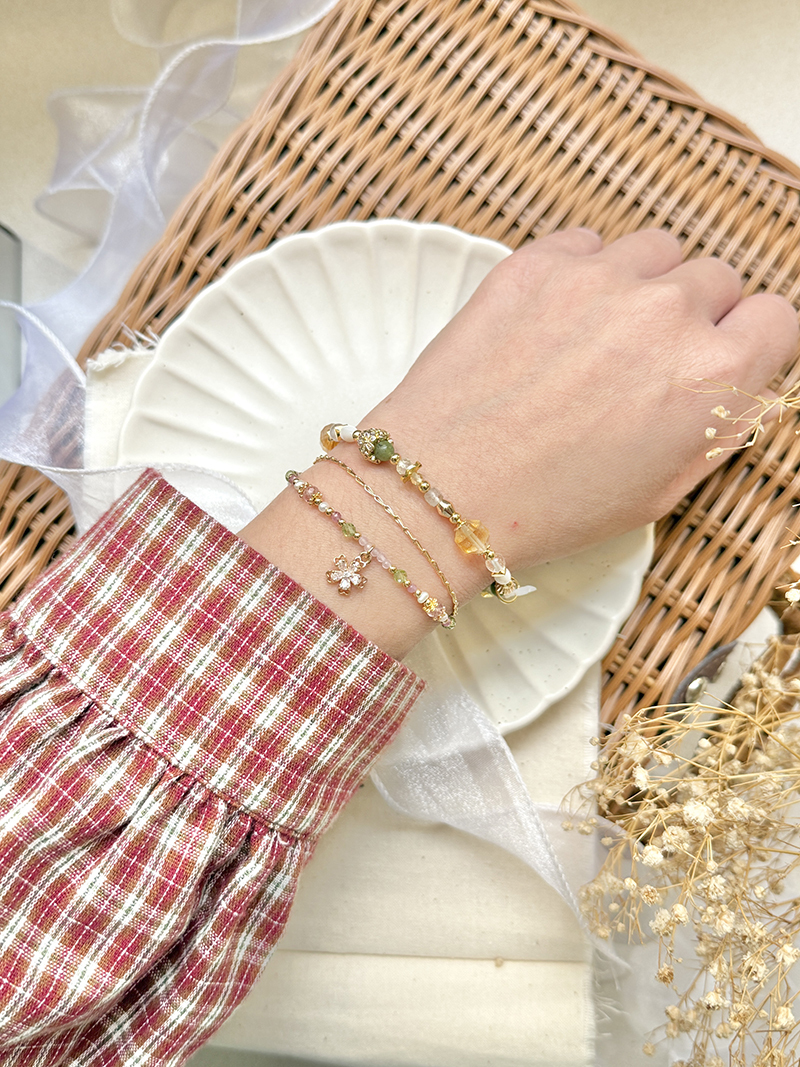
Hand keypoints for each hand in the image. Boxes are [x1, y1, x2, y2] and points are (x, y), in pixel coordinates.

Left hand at [242, 228, 797, 657]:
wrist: (445, 488)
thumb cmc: (551, 505)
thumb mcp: (663, 488)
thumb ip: (719, 420)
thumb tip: (741, 377)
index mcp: (713, 375)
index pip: (777, 316)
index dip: (748, 341)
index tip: (722, 356)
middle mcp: (668, 312)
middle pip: (716, 279)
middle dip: (692, 316)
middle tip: (642, 361)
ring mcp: (601, 278)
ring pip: (657, 251)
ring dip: (641, 285)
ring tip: (595, 337)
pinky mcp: (540, 262)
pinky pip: (589, 242)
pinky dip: (582, 272)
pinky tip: (552, 322)